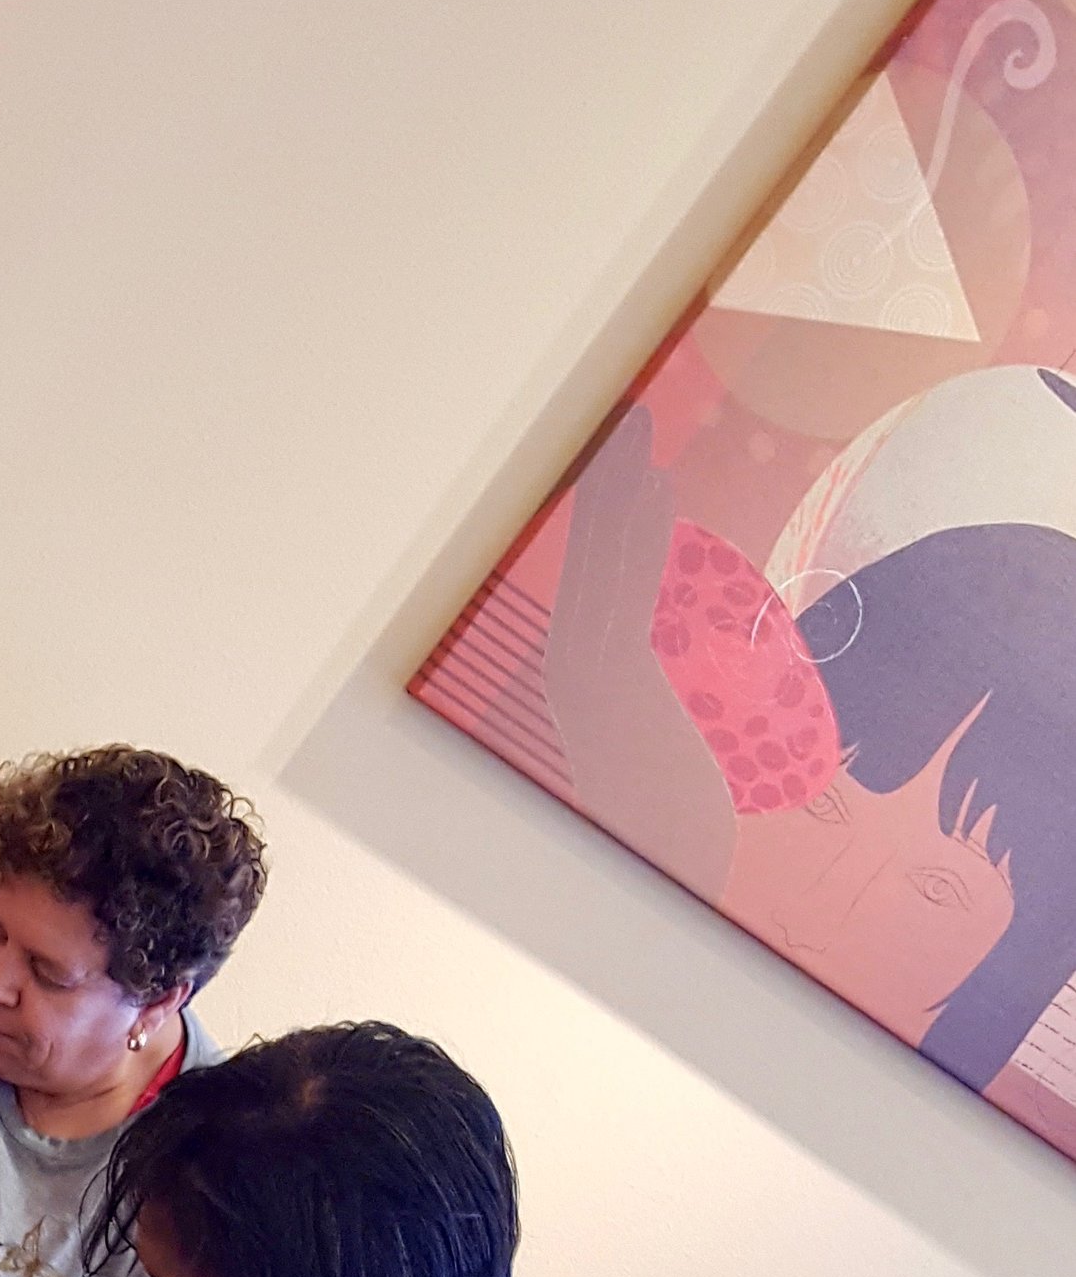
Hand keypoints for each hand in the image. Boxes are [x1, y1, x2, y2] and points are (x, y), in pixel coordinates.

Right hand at [541, 403, 735, 895]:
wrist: (664, 856)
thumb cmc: (674, 812)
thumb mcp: (667, 735)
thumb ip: (670, 688)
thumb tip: (705, 650)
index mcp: (578, 674)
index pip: (591, 575)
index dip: (602, 513)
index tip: (621, 463)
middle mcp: (571, 665)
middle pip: (588, 555)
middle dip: (604, 485)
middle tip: (624, 420)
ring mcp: (590, 670)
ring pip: (605, 561)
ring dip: (621, 491)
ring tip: (638, 433)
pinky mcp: (619, 677)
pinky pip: (631, 588)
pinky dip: (640, 534)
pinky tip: (659, 488)